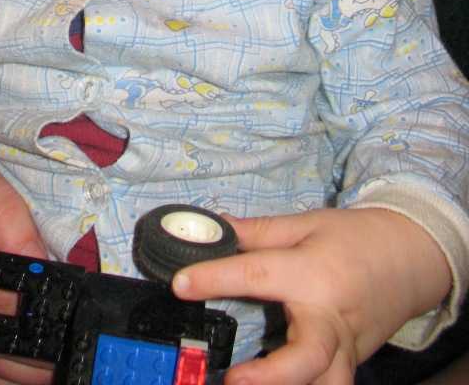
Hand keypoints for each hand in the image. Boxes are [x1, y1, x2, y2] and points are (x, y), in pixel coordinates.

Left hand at [171, 207, 451, 384]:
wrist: (410, 257)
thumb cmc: (354, 237)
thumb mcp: (306, 224)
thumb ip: (257, 232)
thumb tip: (211, 228)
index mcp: (312, 273)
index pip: (257, 275)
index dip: (215, 278)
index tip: (181, 284)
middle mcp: (330, 318)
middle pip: (307, 356)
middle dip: (273, 374)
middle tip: (235, 380)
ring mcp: (344, 347)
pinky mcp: (350, 363)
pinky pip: (330, 384)